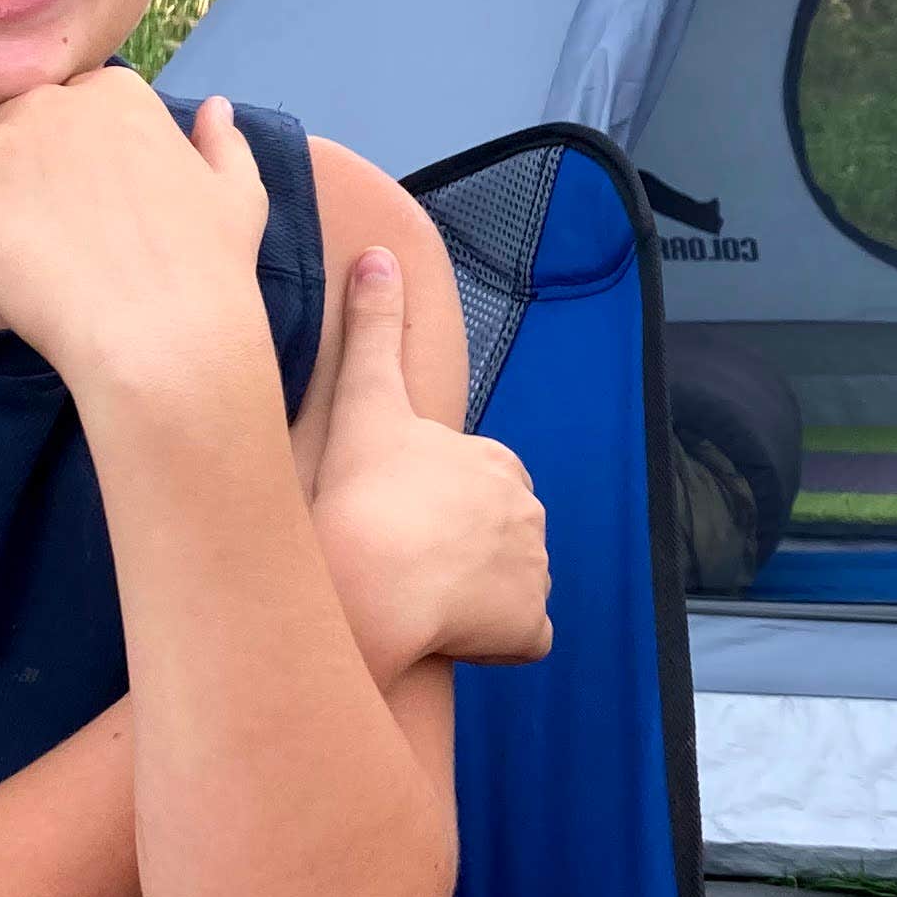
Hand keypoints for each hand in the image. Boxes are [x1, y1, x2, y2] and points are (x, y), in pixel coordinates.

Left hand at [0, 72, 269, 396]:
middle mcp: (50, 104)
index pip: (59, 111)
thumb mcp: (237, 195)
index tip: (72, 213)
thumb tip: (213, 108)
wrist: (165, 334)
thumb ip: (220, 144)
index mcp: (115, 95)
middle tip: (35, 247)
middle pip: (1, 132)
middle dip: (9, 182)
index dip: (60, 163)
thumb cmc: (209, 270)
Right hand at [310, 246, 549, 673]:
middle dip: (460, 548)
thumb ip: (375, 327)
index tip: (396, 514)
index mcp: (497, 462)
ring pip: (508, 584)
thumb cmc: (362, 493)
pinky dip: (495, 641)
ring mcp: (534, 573)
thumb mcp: (366, 398)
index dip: (436, 501)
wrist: (370, 581)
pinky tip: (450, 634)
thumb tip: (378, 254)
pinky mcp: (528, 628)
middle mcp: (529, 513)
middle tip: (401, 560)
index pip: (480, 482)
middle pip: (496, 534)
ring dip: (474, 595)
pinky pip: (521, 638)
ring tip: (415, 599)